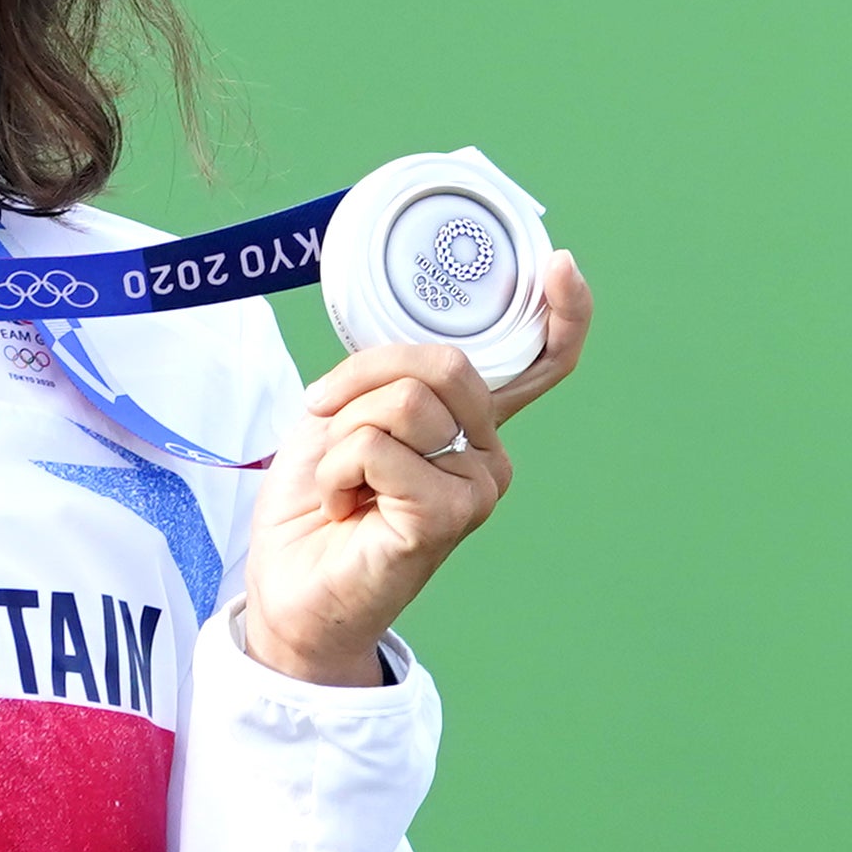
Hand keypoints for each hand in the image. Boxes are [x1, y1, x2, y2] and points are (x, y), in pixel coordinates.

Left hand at [242, 249, 592, 685]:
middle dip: (363, 381)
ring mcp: (477, 488)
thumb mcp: (344, 415)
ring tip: (344, 482)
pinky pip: (378, 447)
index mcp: (469, 424)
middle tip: (329, 425)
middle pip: (441, 363)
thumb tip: (414, 355)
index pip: (535, 364)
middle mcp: (488, 453)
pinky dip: (337, 470)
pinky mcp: (449, 516)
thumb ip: (388, 380)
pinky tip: (344, 508)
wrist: (291, 585)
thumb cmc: (318, 499)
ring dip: (342, 435)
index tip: (559, 266)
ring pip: (403, 402)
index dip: (560, 313)